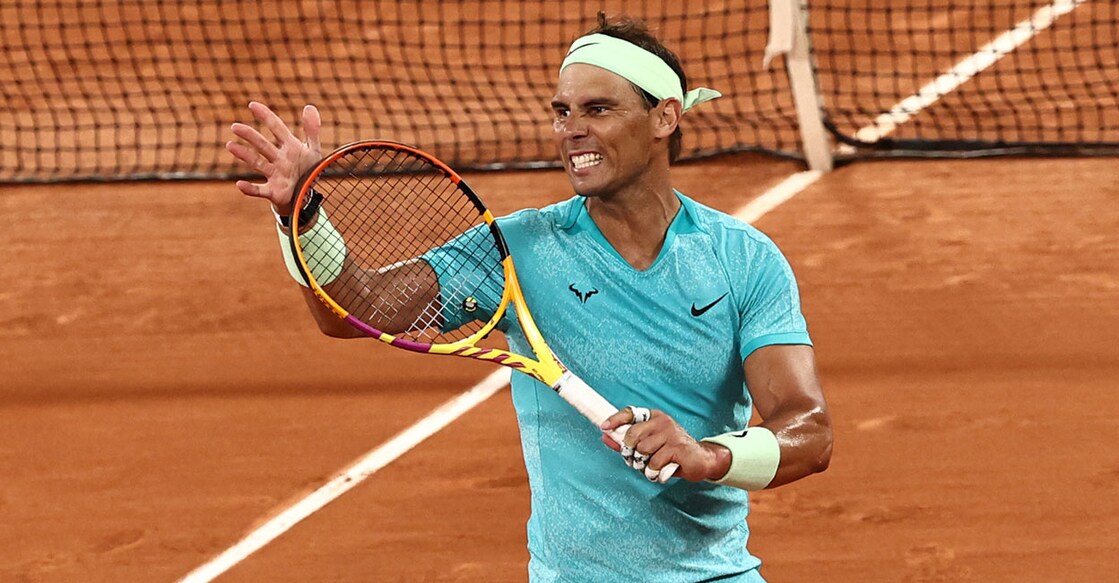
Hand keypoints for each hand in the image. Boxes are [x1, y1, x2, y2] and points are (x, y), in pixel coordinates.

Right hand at [225, 101, 322, 213]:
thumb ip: (312, 130)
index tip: (252, 105)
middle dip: (250, 136)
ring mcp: (275, 175)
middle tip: (235, 127)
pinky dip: (250, 189)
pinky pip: (260, 190)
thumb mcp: (313, 150)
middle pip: (263, 145)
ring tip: (230, 145)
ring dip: (244, 155)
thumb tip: (309, 106)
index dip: (266, 116)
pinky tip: (239, 184)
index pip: (277, 128)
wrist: (306, 195)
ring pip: (258, 163)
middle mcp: (279, 159)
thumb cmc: (308, 170)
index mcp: (289, 147)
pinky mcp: (274, 192)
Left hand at [601, 407, 729, 481]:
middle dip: (630, 452)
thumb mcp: (648, 446)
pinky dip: (654, 472)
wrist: (701, 460)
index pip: (631, 413)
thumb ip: (627, 442)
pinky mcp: (678, 448)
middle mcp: (662, 422)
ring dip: (643, 465)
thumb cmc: (671, 452)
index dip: (616, 420)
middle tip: (636, 461)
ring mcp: (671, 433)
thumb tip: (605, 437)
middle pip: (632, 435)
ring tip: (652, 467)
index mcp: (654, 417)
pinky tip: (662, 471)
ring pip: (642, 451)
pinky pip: (655, 463)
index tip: (604, 428)